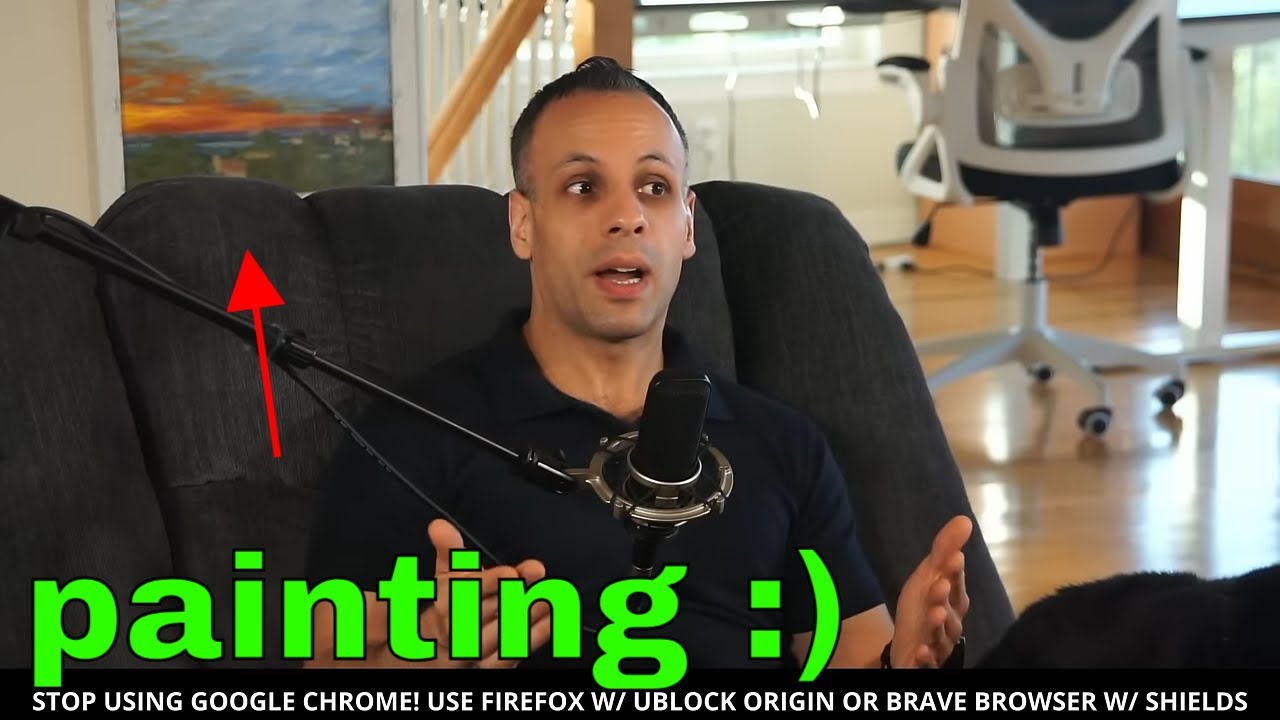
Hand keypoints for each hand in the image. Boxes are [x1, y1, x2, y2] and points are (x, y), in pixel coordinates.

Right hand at [420, 519, 551, 667]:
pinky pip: (511, 654)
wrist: (436, 651)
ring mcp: (474, 650)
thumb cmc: (448, 606)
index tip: (509, 572)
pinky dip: (534, 636)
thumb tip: (438, 525)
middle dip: (512, 592)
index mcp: (444, 603)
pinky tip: (552, 618)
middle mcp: (457, 629)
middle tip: (536, 574)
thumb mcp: (446, 575)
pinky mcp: (491, 665)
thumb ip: (448, 550)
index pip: (463, 593)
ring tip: (548, 593)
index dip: (487, 583)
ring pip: (499, 634)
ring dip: (526, 613)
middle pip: (485, 612)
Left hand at [890, 515, 970, 667]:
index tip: (954, 557)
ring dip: (938, 625)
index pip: (955, 584)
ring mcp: (938, 643)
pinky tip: (920, 650)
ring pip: (940, 636)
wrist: (908, 643)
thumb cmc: (923, 607)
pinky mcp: (926, 660)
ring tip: (933, 615)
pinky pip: (928, 661)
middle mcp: (950, 622)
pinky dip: (925, 656)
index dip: (954, 572)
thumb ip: (944, 550)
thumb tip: (964, 519)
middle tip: (939, 585)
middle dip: (944, 598)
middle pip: (949, 611)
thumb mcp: (928, 576)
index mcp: (952, 600)